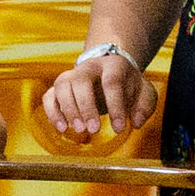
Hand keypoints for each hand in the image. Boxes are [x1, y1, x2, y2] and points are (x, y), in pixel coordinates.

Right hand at [42, 51, 159, 143]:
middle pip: (81, 81)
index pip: (111, 82)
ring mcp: (71, 75)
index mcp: (113, 65)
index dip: (115, 106)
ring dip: (68, 110)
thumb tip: (135, 122)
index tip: (120, 129)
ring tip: (79, 130)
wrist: (108, 69)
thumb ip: (145, 106)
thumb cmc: (127, 84)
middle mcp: (89, 66)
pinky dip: (52, 112)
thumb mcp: (144, 92)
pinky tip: (62, 128)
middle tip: (94, 130)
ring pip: (62, 86)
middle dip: (86, 107)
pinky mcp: (59, 87)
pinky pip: (49, 96)